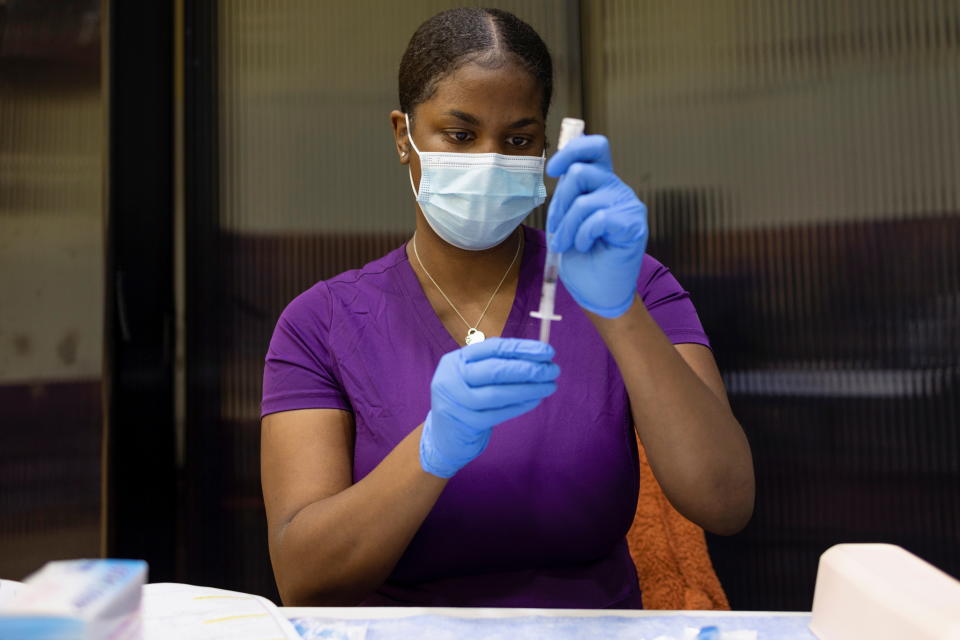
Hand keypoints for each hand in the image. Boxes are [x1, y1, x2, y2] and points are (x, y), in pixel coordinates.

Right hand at [420, 338, 558, 477]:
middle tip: (553, 370)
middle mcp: (451, 378)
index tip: (547, 351)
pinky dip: (521, 406)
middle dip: (528, 369)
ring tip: (550, 385)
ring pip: (499, 393)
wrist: (445, 437)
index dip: (522, 348)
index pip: (493, 348)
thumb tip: (539, 357)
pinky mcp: (466, 423)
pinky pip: (499, 413)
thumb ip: (498, 364)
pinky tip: (536, 400)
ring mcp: (456, 402)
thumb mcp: (473, 377)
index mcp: (455, 360)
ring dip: (529, 389)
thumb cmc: (467, 400)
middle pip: (495, 369)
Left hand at [546, 135, 647, 317]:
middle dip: (559, 204)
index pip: (595, 147)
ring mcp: (628, 205)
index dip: (572, 150)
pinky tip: (586, 246)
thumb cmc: (581, 257)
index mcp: (601, 184)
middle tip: (558, 232)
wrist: (597, 291)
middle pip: (580, 171)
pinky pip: (598, 218)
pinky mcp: (634, 224)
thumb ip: (567, 194)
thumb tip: (559, 168)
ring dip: (567, 227)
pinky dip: (583, 236)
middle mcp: (617, 189)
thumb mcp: (565, 219)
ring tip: (569, 245)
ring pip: (584, 199)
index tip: (552, 171)